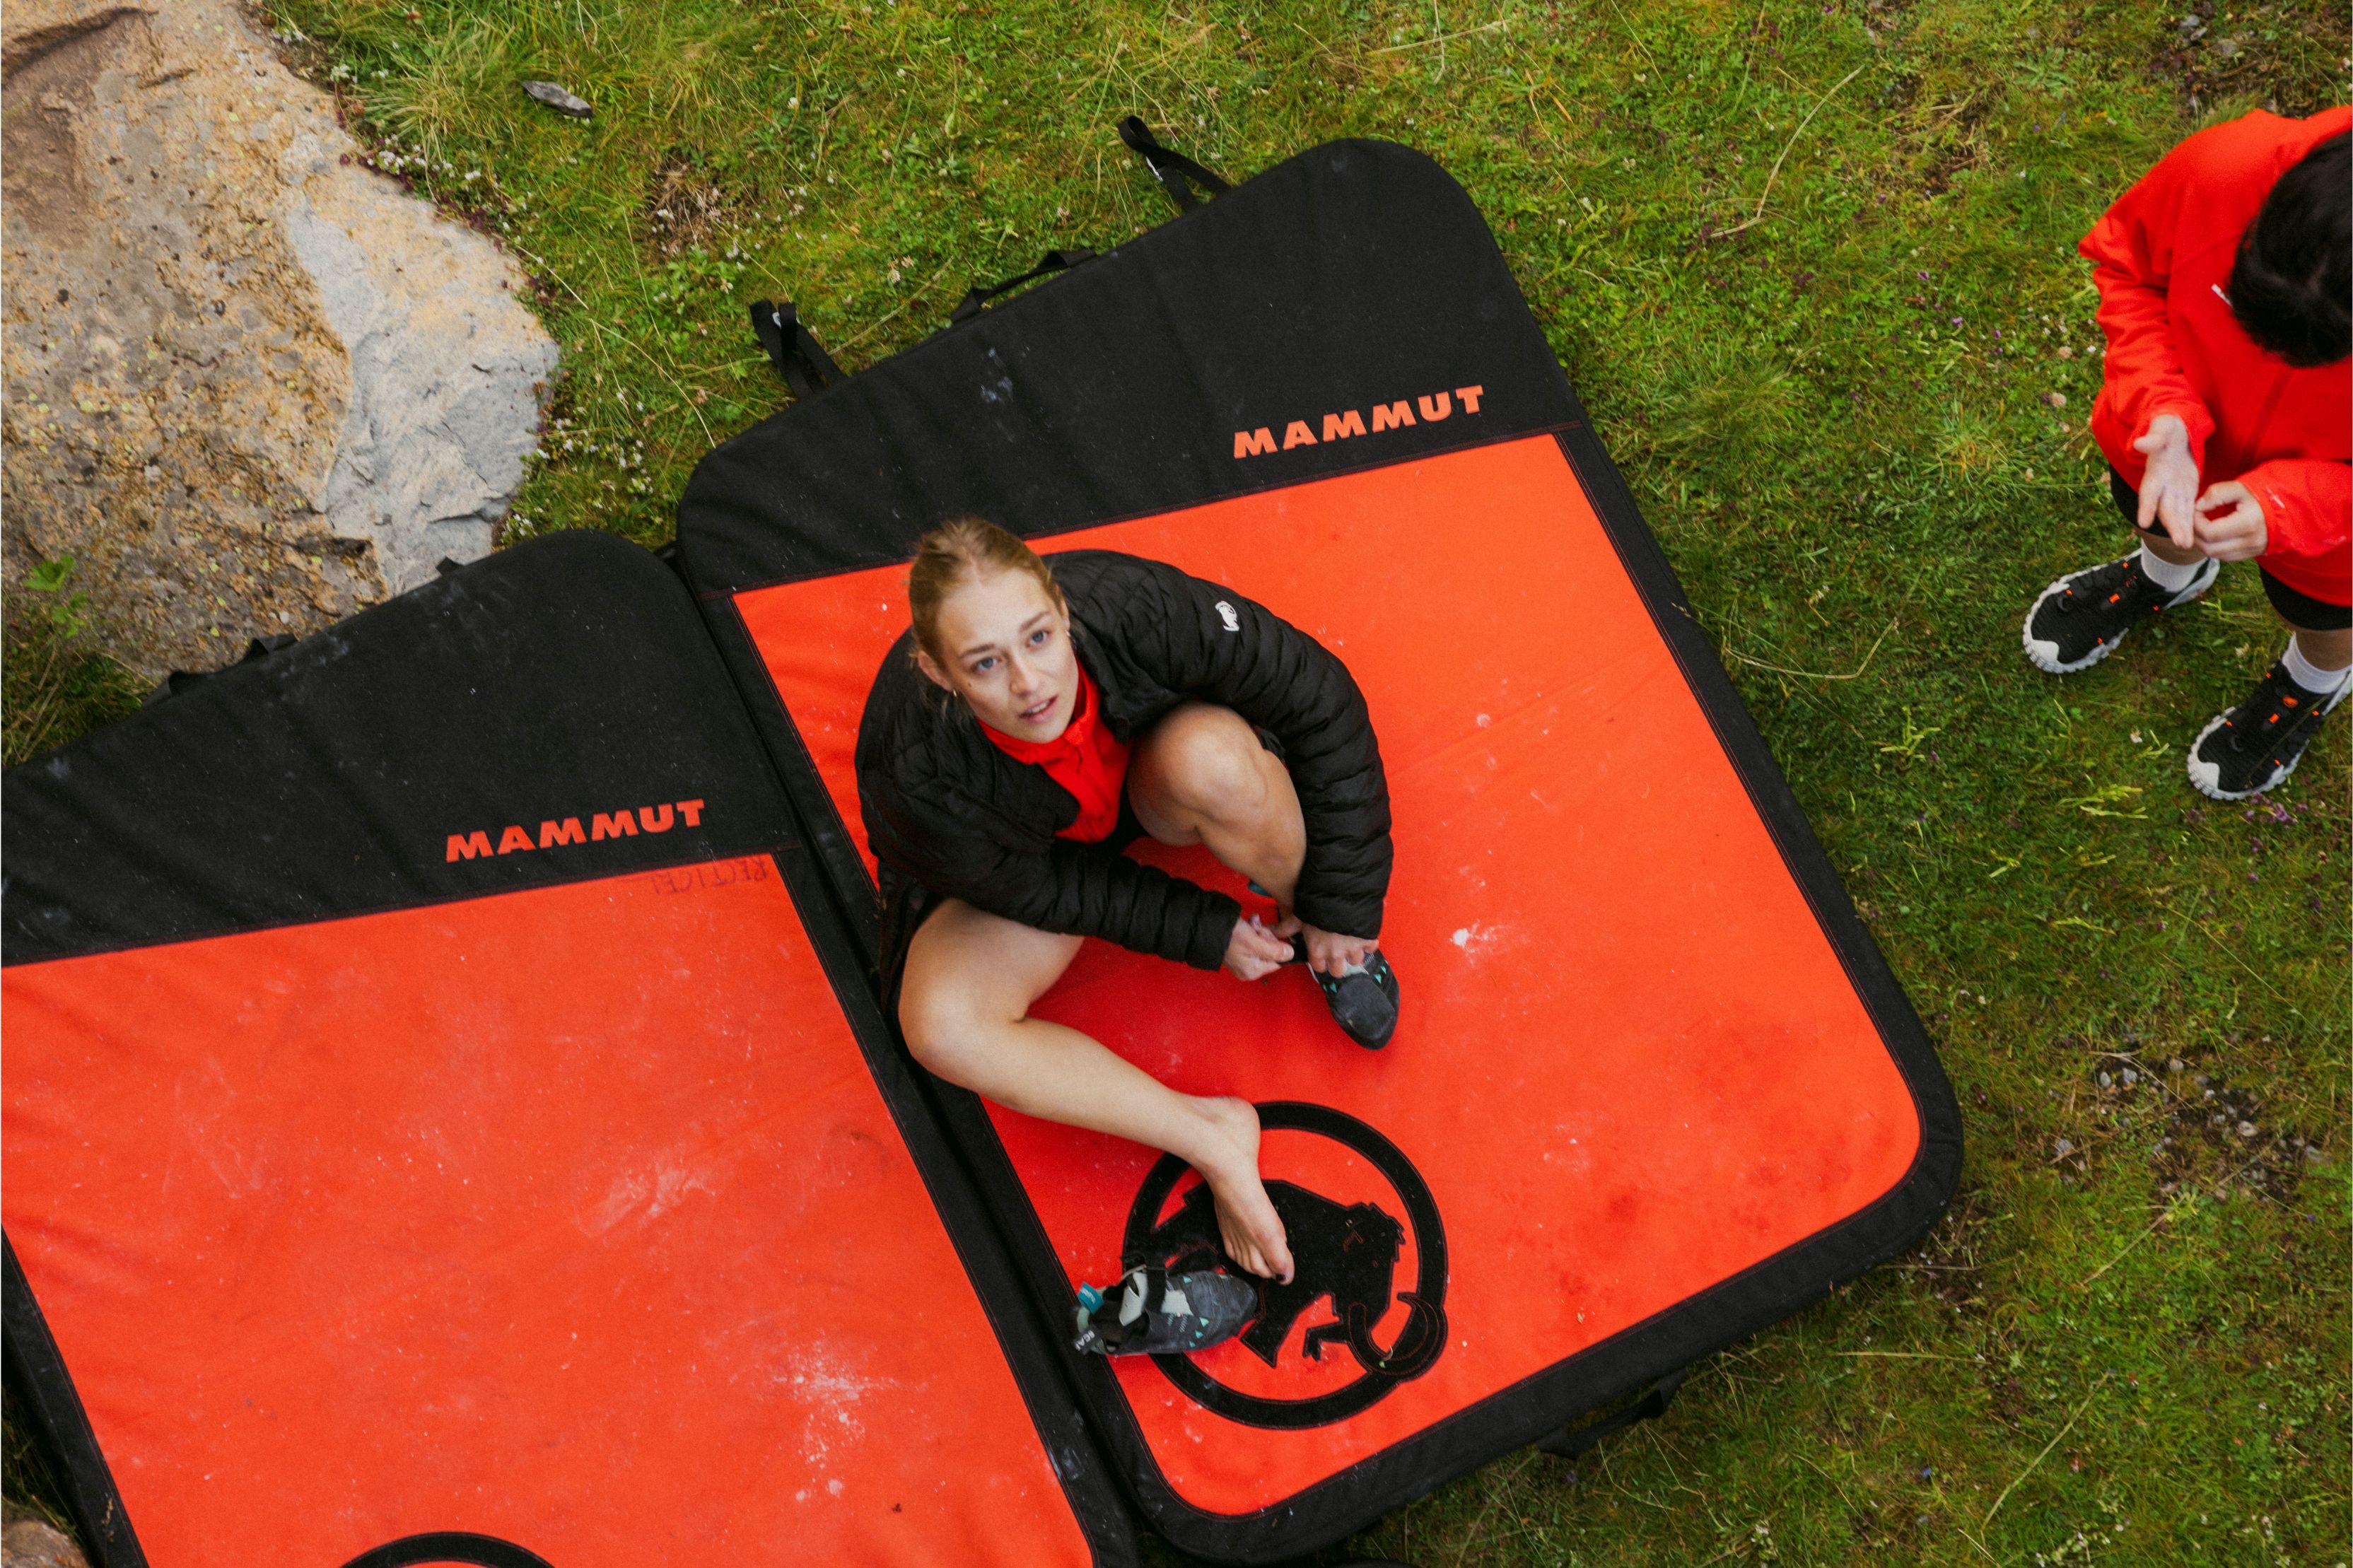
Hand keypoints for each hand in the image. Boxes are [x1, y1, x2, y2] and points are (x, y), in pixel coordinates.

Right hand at [1222, 914, 1293, 981]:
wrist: (1207, 926)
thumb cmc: (1229, 936)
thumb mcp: (1255, 942)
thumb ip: (1275, 950)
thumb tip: (1290, 954)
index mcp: (1253, 971)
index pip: (1277, 960)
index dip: (1275, 945)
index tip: (1265, 936)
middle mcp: (1249, 968)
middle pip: (1270, 951)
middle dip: (1265, 936)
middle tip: (1255, 930)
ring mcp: (1243, 959)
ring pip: (1262, 943)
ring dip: (1258, 930)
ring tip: (1249, 926)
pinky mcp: (1239, 950)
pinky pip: (1253, 940)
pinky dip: (1252, 930)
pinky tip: (1247, 924)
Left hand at [1272, 913, 1375, 975]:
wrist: (1341, 893)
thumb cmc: (1317, 904)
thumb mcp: (1298, 916)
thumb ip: (1285, 927)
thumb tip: (1270, 931)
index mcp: (1318, 951)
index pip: (1318, 968)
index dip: (1320, 961)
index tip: (1321, 953)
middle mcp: (1336, 954)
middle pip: (1338, 972)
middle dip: (1337, 963)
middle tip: (1337, 951)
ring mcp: (1353, 948)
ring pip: (1356, 961)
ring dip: (1353, 953)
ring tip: (1350, 941)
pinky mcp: (1368, 939)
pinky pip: (1371, 948)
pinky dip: (1368, 943)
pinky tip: (1363, 934)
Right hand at [2131, 414, 2200, 550]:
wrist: (2174, 432)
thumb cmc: (2167, 428)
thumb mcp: (2162, 428)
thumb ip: (2153, 437)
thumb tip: (2140, 444)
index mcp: (2155, 470)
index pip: (2149, 491)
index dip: (2147, 506)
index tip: (2144, 522)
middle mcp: (2162, 485)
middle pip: (2165, 508)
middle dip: (2172, 525)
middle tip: (2180, 542)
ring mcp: (2173, 489)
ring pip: (2176, 513)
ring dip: (2181, 529)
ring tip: (2186, 545)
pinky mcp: (2185, 491)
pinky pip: (2187, 509)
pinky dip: (2189, 523)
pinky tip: (2194, 537)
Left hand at [2192, 480, 2267, 561]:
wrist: (2284, 508)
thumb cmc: (2260, 497)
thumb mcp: (2240, 488)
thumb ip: (2217, 493)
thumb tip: (2198, 506)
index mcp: (2248, 523)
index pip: (2209, 532)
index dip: (2196, 523)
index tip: (2197, 510)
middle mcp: (2250, 541)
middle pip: (2209, 548)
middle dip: (2196, 535)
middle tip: (2195, 520)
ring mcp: (2251, 551)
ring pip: (2215, 555)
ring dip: (2203, 543)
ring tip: (2203, 526)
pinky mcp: (2250, 555)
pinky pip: (2224, 557)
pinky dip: (2214, 547)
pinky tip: (2214, 535)